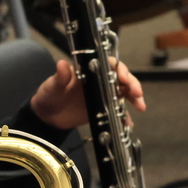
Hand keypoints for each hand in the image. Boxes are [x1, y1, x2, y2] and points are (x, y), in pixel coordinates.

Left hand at [30, 58, 145, 129]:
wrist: (47, 115)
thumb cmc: (49, 95)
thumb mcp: (52, 86)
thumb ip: (59, 77)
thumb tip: (62, 64)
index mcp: (87, 70)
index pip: (108, 64)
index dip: (118, 69)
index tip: (123, 78)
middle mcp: (98, 80)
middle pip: (120, 78)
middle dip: (132, 84)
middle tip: (137, 93)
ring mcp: (102, 94)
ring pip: (123, 92)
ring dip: (134, 98)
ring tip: (140, 107)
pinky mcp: (103, 108)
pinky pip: (117, 111)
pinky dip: (125, 116)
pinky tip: (129, 123)